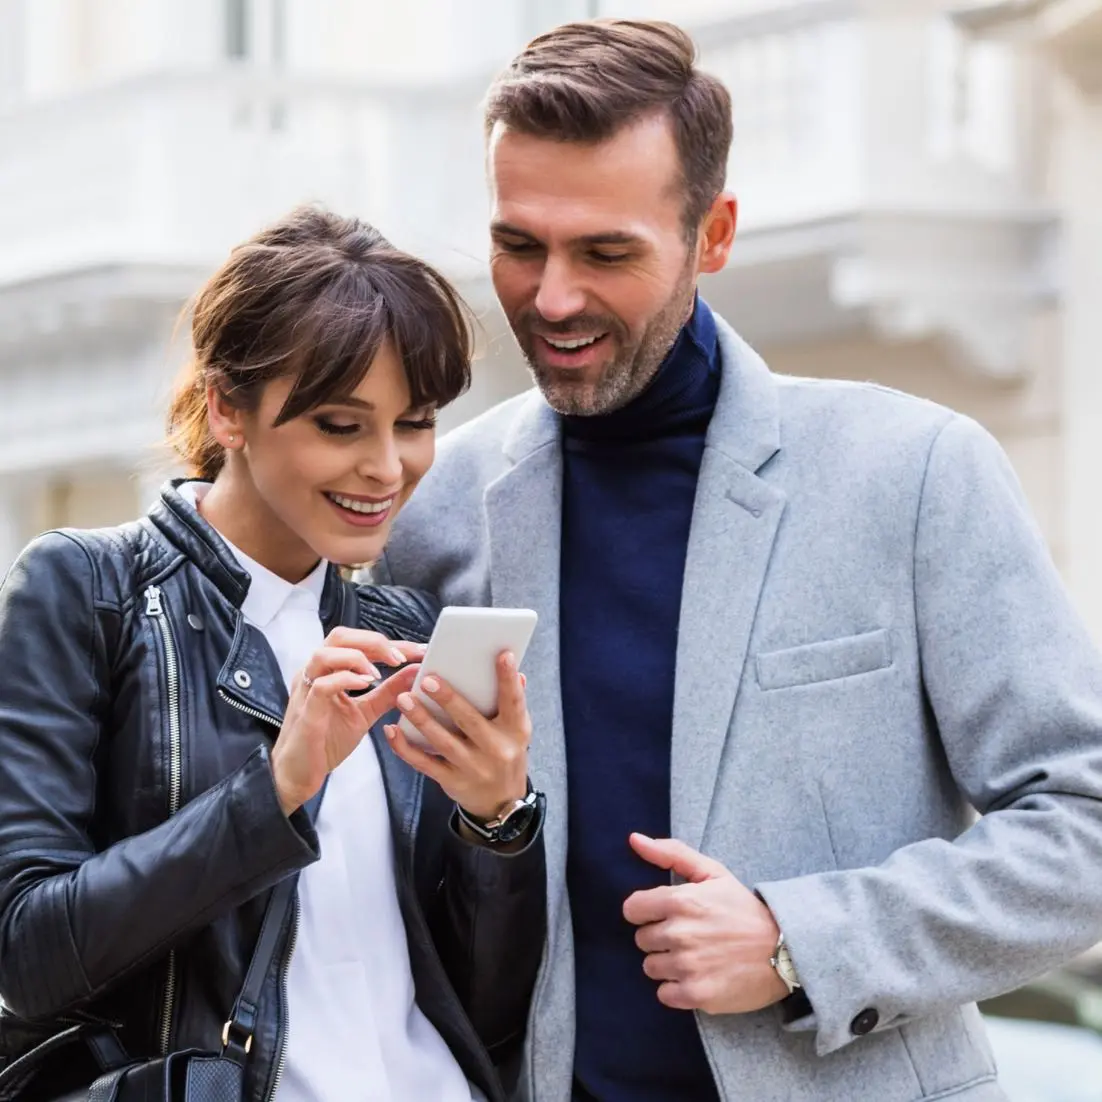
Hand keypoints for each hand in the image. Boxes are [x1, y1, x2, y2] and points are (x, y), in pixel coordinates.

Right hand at [270, 628, 425, 814]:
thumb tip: (415, 671)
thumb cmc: (327, 741)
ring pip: (325, 654)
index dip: (389, 642)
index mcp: (327, 670)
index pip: (357, 642)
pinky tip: (366, 685)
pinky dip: (345, 679)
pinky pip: (321, 686)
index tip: (419, 650)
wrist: (300, 775)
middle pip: (339, 636)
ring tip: (380, 673)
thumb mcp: (366, 712)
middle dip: (374, 642)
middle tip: (401, 657)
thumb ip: (389, 692)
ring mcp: (306, 690)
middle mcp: (314, 673)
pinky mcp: (305, 712)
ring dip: (358, 658)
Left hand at [384, 652, 529, 821]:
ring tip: (403, 699)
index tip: (502, 655)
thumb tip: (517, 674)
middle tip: (428, 679)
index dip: (508, 678)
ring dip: (421, 719)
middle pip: (470, 720)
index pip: (514, 701)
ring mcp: (473, 767)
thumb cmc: (506, 754)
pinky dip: (405, 748)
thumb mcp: (517, 731)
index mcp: (515, 731)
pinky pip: (424, 763)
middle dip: (448, 699)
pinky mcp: (452, 780)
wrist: (502, 803)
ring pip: (442, 741)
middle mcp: (496, 749)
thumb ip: (513, 702)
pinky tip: (391, 730)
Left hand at [623, 834, 788, 1014]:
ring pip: (651, 967)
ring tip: (696, 957)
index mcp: (680, 900)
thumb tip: (634, 839)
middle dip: (661, 937)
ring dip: (668, 964)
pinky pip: (664, 994)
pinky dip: (677, 989)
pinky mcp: (697, 994)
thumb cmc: (744, 909)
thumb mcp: (712, 872)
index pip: (632, 909)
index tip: (665, 915)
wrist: (784, 949)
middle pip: (642, 940)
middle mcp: (680, 933)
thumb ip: (671, 853)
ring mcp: (688, 966)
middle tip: (690, 936)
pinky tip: (698, 977)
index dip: (646, 912)